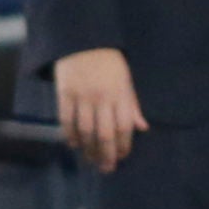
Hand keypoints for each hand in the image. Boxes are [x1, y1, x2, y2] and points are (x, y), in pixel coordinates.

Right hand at [54, 47, 145, 172]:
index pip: (124, 127)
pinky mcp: (65, 93)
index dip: (123, 146)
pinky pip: (67, 120)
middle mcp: (103, 97)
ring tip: (90, 160)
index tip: (122, 157)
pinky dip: (70, 135)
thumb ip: (133, 105)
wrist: (83, 39)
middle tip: (106, 168)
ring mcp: (83, 96)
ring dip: (88, 149)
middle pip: (105, 134)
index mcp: (121, 94)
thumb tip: (143, 128)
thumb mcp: (127, 80)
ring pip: (85, 131)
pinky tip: (74, 144)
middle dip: (107, 155)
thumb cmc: (109, 62)